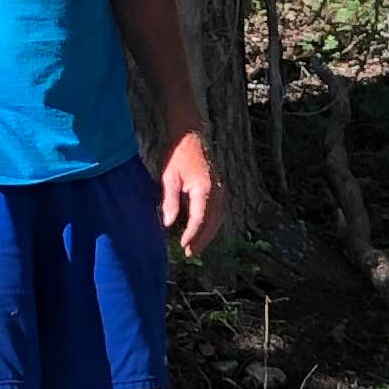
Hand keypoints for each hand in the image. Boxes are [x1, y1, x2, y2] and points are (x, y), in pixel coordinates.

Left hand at [159, 130, 223, 256]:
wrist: (191, 135)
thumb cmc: (177, 154)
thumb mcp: (169, 178)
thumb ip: (170, 202)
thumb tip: (168, 224)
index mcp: (204, 190)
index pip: (199, 220)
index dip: (191, 235)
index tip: (182, 246)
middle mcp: (216, 192)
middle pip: (213, 223)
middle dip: (202, 240)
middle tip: (190, 253)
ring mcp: (220, 190)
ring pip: (218, 219)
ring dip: (208, 234)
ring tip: (196, 246)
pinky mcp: (218, 188)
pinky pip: (218, 211)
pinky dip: (211, 224)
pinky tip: (201, 229)